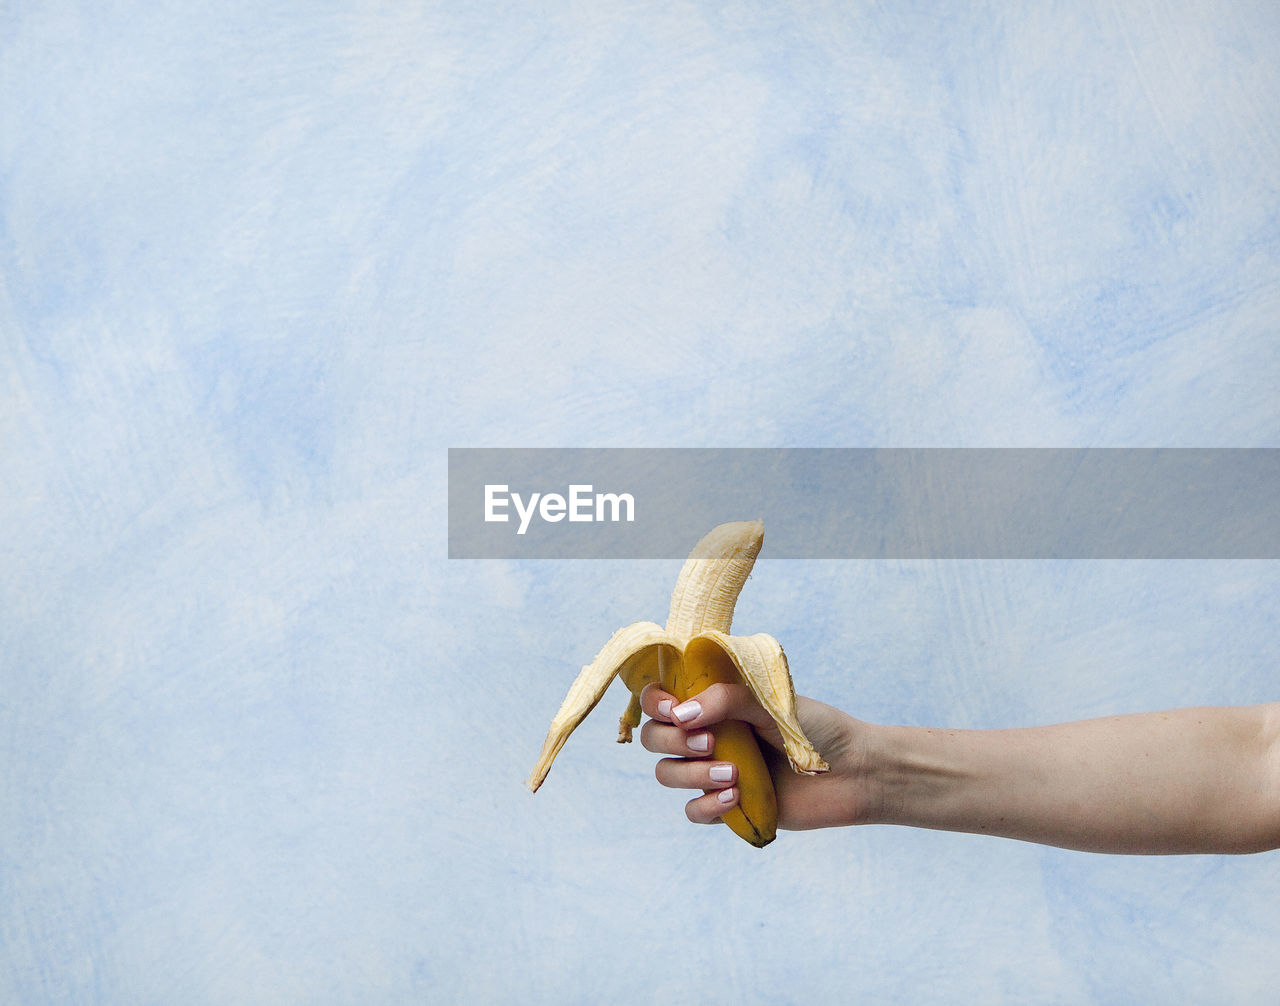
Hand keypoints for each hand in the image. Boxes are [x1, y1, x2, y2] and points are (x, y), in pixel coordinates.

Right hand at [638, 681, 871, 831]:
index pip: (663, 698)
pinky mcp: (729, 806)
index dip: (656, 703)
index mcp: (715, 703)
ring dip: (691, 774)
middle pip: (656, 739)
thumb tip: (680, 715)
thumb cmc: (819, 729)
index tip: (675, 710)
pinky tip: (736, 796)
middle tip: (710, 743)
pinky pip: (694, 810)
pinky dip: (707, 804)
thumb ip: (727, 701)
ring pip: (669, 774)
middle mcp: (709, 734)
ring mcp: (716, 771)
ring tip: (733, 773)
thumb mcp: (773, 703)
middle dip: (672, 741)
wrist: (856, 773)